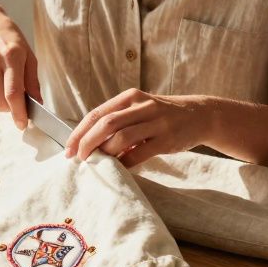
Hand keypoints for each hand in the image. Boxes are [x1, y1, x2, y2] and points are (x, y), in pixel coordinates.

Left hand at [64, 90, 218, 166]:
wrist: (199, 115)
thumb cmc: (162, 115)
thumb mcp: (139, 110)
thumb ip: (117, 122)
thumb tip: (89, 144)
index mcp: (129, 98)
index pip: (96, 114)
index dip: (79, 132)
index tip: (69, 149)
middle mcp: (142, 106)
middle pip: (106, 124)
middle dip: (87, 143)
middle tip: (78, 158)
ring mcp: (156, 121)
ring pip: (122, 137)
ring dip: (105, 153)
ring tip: (97, 163)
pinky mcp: (167, 138)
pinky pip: (140, 152)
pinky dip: (125, 162)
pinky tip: (119, 168)